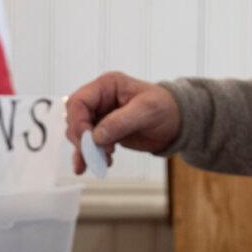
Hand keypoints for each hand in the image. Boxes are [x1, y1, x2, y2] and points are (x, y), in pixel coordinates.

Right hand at [64, 71, 181, 174]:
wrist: (176, 122)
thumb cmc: (166, 108)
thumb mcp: (146, 111)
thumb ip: (120, 122)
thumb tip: (97, 137)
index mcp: (107, 86)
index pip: (79, 102)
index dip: (78, 122)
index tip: (89, 141)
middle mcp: (100, 99)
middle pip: (75, 119)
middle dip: (82, 139)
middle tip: (95, 154)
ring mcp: (100, 116)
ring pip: (79, 134)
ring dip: (85, 151)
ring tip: (100, 162)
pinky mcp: (104, 132)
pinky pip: (89, 144)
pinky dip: (89, 156)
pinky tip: (98, 165)